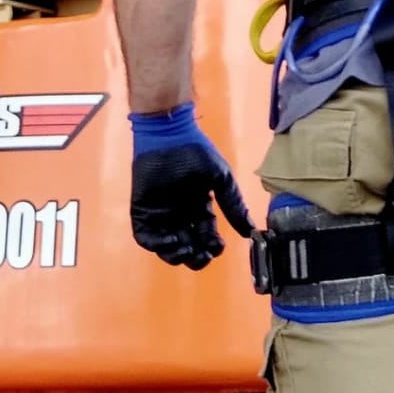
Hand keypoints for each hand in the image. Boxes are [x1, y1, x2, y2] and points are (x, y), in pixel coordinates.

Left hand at [129, 102, 253, 269]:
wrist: (169, 136)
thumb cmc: (196, 153)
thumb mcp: (221, 179)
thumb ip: (234, 205)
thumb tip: (251, 230)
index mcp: (199, 206)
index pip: (206, 235)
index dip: (212, 245)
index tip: (218, 247)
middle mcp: (180, 214)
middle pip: (188, 245)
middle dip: (197, 256)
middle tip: (203, 256)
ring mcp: (160, 214)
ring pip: (167, 246)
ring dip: (178, 254)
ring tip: (188, 250)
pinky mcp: (143, 212)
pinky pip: (147, 237)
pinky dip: (158, 244)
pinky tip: (173, 240)